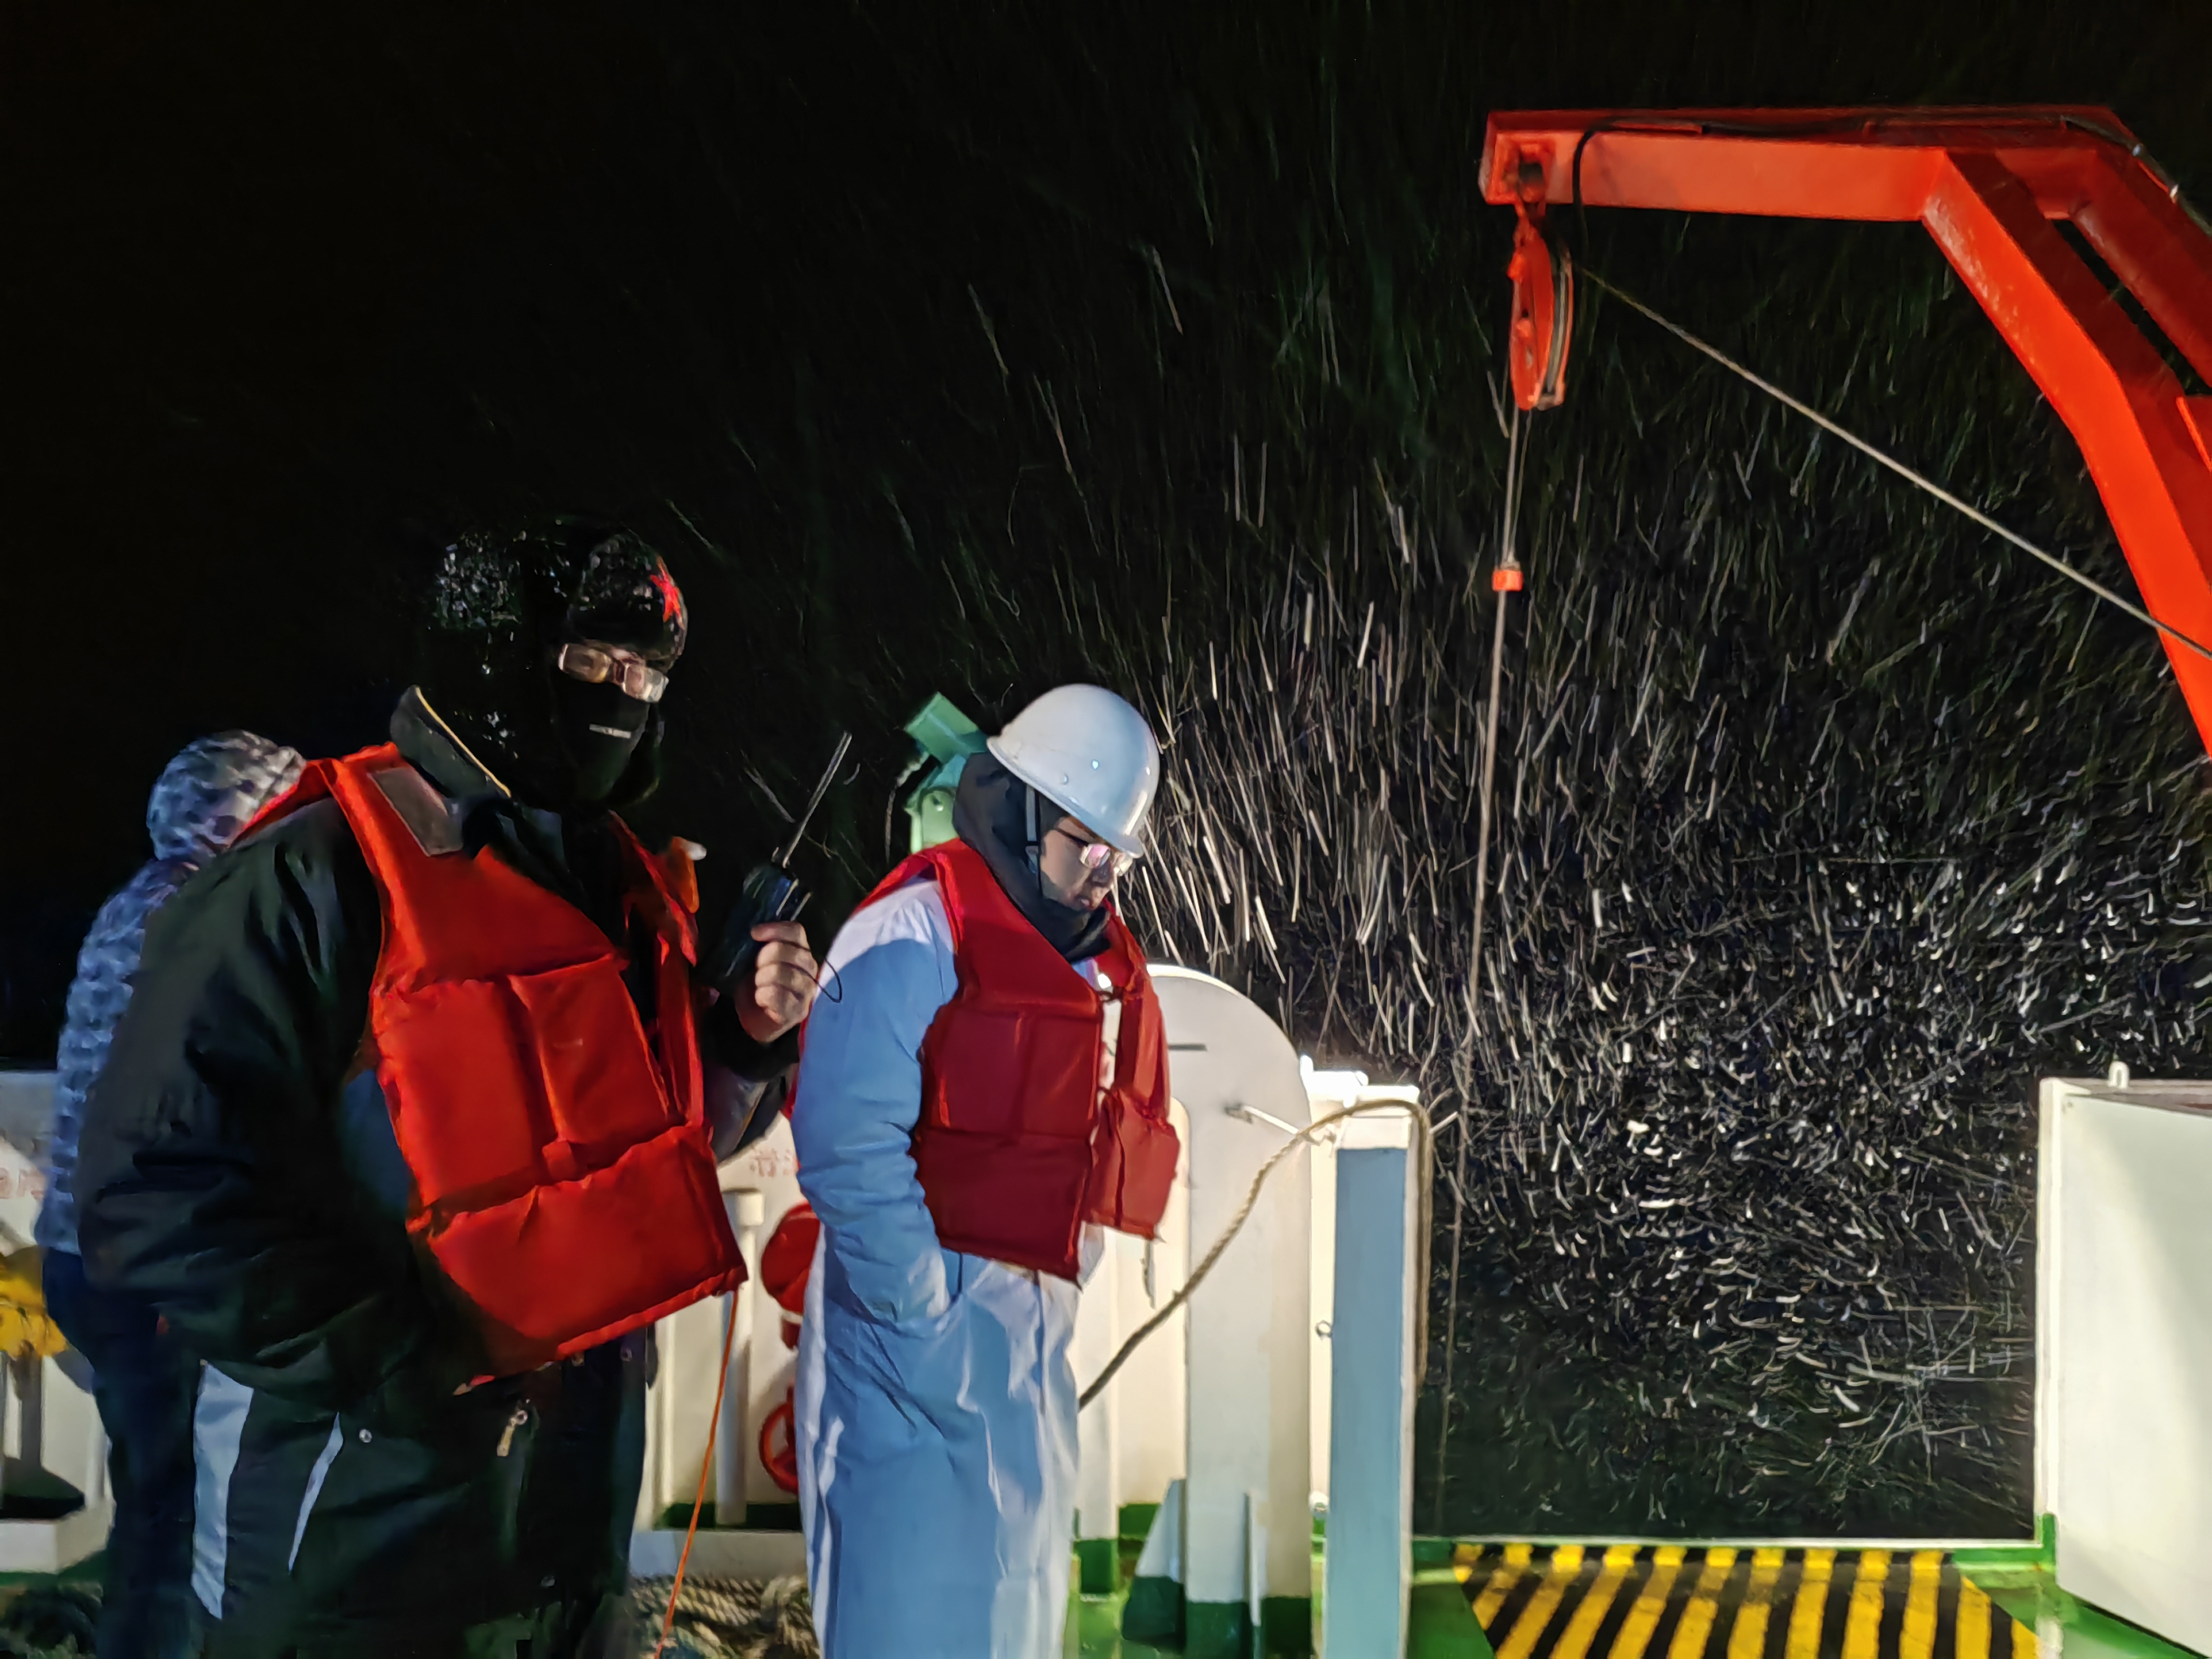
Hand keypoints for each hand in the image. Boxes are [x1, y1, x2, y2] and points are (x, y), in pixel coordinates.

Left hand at [737, 920, 818, 1044]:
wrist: (756, 1019)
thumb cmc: (757, 985)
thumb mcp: (756, 960)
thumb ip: (759, 945)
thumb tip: (754, 932)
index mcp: (800, 951)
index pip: (796, 932)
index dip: (775, 929)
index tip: (754, 933)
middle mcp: (809, 968)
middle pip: (789, 951)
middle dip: (765, 957)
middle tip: (755, 968)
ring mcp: (806, 990)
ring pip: (784, 973)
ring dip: (762, 978)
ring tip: (758, 985)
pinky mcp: (799, 1010)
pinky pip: (777, 995)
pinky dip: (762, 995)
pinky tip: (760, 999)